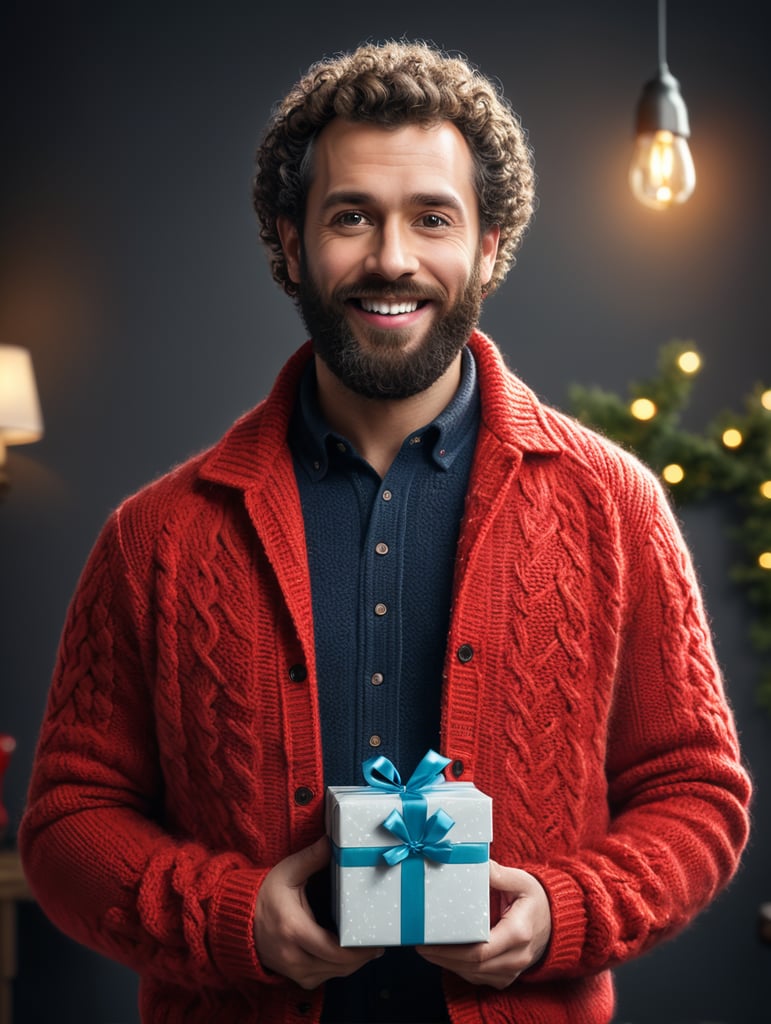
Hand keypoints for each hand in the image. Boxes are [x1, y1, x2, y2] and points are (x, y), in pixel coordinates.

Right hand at [254, 836, 383, 988]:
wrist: (237, 919)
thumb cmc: (264, 893)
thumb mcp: (288, 872)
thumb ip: (312, 857)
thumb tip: (333, 841)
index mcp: (294, 930)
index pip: (333, 950)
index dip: (358, 952)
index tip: (375, 942)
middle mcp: (292, 956)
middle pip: (337, 966)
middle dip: (361, 958)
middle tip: (377, 944)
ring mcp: (291, 970)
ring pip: (331, 975)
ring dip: (351, 965)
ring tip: (367, 949)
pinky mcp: (292, 975)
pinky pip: (322, 977)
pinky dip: (336, 968)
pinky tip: (346, 956)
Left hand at [418, 862, 550, 988]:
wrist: (555, 922)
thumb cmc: (536, 899)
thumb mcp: (522, 881)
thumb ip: (500, 874)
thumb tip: (479, 864)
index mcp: (518, 933)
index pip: (479, 951)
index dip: (450, 950)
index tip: (428, 941)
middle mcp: (516, 958)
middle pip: (472, 966)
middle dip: (443, 958)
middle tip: (420, 945)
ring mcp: (513, 972)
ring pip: (474, 974)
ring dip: (448, 964)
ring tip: (427, 949)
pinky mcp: (507, 977)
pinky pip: (479, 977)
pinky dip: (460, 968)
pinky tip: (445, 955)